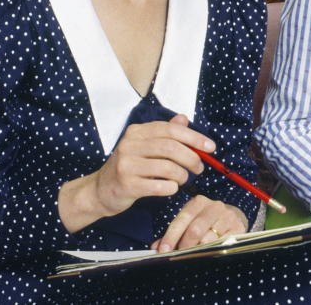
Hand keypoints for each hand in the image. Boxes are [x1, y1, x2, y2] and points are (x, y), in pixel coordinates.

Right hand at [60, 114, 214, 230]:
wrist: (100, 191)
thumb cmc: (128, 167)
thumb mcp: (143, 146)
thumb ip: (164, 133)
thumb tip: (184, 119)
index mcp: (137, 132)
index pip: (171, 130)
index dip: (194, 137)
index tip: (210, 147)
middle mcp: (130, 145)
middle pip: (171, 148)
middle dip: (192, 158)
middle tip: (199, 168)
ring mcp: (127, 165)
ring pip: (167, 167)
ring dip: (182, 175)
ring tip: (183, 179)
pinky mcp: (127, 184)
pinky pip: (159, 186)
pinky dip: (171, 187)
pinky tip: (171, 188)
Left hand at [151, 195, 248, 251]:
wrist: (233, 217)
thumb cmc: (206, 220)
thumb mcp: (190, 221)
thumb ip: (174, 233)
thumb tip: (156, 247)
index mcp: (198, 202)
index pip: (182, 219)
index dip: (171, 236)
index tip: (163, 250)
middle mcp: (214, 206)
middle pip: (195, 229)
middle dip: (184, 245)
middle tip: (177, 256)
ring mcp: (227, 217)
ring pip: (209, 238)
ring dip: (198, 250)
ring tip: (190, 256)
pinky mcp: (238, 228)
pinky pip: (222, 243)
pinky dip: (212, 250)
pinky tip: (206, 254)